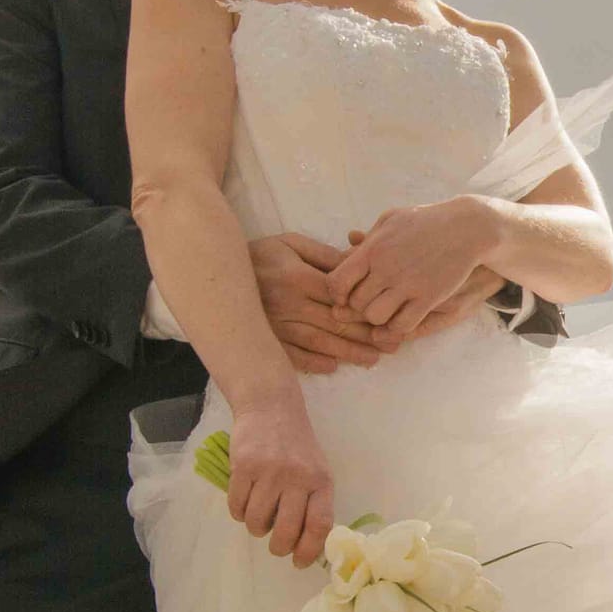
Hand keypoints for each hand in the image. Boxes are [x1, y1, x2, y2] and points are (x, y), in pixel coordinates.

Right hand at [226, 386, 334, 568]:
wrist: (270, 408)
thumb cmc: (296, 446)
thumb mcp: (317, 470)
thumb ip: (315, 502)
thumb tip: (307, 545)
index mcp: (321, 481)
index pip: (320, 525)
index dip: (309, 551)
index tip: (299, 562)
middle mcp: (297, 478)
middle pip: (286, 531)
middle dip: (278, 548)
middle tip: (276, 546)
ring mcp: (269, 472)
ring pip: (257, 523)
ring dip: (256, 528)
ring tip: (259, 517)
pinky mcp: (243, 467)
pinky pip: (237, 507)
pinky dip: (239, 512)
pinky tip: (245, 501)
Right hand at [250, 232, 391, 377]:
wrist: (219, 271)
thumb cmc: (262, 255)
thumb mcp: (292, 244)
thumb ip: (324, 255)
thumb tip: (355, 266)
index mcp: (299, 277)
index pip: (340, 297)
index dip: (366, 309)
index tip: (390, 317)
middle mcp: (289, 304)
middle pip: (334, 323)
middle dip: (366, 336)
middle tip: (393, 346)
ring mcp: (276, 324)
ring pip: (318, 342)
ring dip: (347, 352)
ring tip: (372, 359)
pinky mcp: (266, 338)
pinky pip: (290, 354)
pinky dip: (311, 363)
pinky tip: (332, 367)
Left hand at [328, 199, 505, 337]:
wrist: (467, 228)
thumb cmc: (426, 221)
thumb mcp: (393, 220)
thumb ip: (370, 236)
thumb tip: (349, 241)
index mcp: (373, 249)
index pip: (338, 282)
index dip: (337, 293)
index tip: (346, 293)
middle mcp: (387, 269)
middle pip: (355, 303)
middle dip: (359, 306)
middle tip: (371, 301)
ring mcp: (409, 285)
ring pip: (376, 317)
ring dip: (378, 318)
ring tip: (386, 309)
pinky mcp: (429, 298)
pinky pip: (402, 325)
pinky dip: (398, 327)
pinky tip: (402, 317)